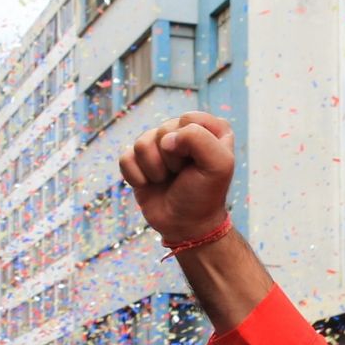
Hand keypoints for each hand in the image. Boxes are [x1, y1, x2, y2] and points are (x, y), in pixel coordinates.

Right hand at [118, 112, 235, 242]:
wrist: (185, 226)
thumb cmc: (204, 195)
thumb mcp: (219, 165)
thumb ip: (199, 139)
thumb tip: (165, 140)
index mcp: (209, 128)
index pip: (188, 119)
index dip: (190, 143)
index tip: (197, 163)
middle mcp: (183, 132)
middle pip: (163, 130)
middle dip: (171, 159)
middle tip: (181, 175)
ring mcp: (159, 145)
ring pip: (141, 143)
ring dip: (154, 169)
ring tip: (167, 180)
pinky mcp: (138, 160)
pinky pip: (125, 157)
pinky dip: (137, 176)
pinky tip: (150, 184)